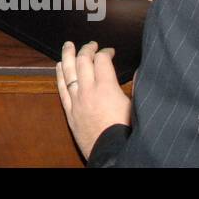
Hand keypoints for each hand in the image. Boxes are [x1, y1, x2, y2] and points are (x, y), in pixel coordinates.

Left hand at [56, 40, 130, 160]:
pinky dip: (59, 75)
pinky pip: (61, 88)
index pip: (101, 60)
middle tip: (91, 44)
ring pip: (68, 72)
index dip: (105, 52)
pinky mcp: (70, 111)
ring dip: (68, 55)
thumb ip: (136, 87)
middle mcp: (88, 91)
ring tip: (68, 45)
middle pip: (83, 61)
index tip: (109, 51)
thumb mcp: (136, 106)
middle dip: (87, 49)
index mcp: (106, 88)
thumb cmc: (126, 132)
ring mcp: (77, 100)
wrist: (112, 153)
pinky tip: (59, 66)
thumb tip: (139, 72)